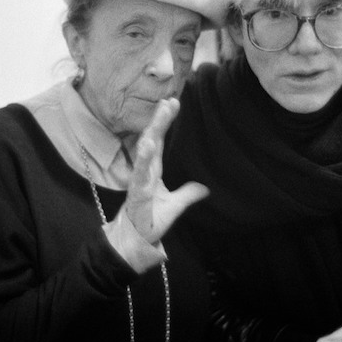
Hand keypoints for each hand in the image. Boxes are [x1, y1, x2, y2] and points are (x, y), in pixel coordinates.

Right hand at [125, 98, 208, 244]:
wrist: (136, 241)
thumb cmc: (150, 221)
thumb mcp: (175, 206)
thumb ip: (188, 195)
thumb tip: (204, 189)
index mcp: (152, 171)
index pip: (158, 141)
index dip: (164, 122)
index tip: (172, 103)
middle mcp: (145, 171)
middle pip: (152, 139)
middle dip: (160, 120)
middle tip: (170, 100)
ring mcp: (140, 180)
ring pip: (146, 151)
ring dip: (153, 131)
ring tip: (161, 114)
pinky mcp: (137, 192)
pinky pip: (140, 173)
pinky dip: (143, 158)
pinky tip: (147, 144)